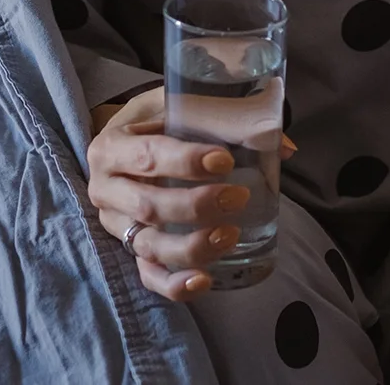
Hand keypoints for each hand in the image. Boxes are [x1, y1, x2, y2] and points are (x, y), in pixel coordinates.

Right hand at [86, 87, 296, 301]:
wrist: (126, 143)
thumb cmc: (156, 122)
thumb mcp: (177, 105)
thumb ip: (223, 115)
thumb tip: (283, 146)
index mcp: (112, 147)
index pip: (147, 156)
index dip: (185, 161)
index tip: (225, 160)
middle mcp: (106, 190)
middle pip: (149, 206)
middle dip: (196, 206)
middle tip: (237, 196)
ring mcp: (117, 225)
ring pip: (150, 246)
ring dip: (191, 246)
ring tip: (230, 236)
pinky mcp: (130, 250)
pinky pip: (149, 275)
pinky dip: (175, 284)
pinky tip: (204, 281)